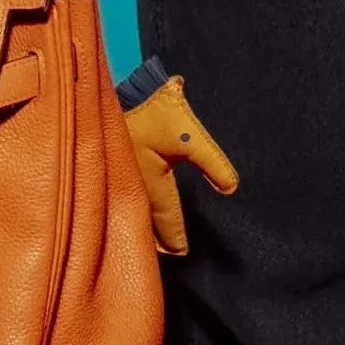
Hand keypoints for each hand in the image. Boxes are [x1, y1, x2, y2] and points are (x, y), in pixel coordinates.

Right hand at [122, 76, 239, 256]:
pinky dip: (129, 207)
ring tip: (147, 239)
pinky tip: (131, 208)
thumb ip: (212, 162)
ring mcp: (121, 176)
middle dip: (155, 238)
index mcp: (152, 184)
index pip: (166, 220)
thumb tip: (231, 188)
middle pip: (146, 221)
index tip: (182, 253)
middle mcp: (134, 185)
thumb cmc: (157, 112)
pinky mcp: (113, 166)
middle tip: (164, 254)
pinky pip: (123, 195)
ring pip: (133, 210)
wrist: (123, 90)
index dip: (175, 238)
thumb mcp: (190, 137)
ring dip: (141, 223)